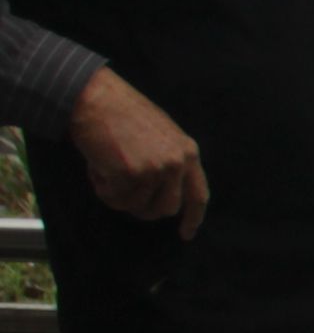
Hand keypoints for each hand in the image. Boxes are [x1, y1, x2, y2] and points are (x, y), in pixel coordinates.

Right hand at [67, 69, 206, 238]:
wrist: (96, 97)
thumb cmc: (121, 113)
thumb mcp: (160, 134)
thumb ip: (168, 160)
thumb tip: (163, 192)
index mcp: (188, 153)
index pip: (198, 195)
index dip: (192, 218)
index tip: (186, 234)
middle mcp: (177, 163)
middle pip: (165, 209)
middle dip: (143, 209)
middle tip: (122, 194)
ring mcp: (155, 170)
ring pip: (136, 206)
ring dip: (117, 195)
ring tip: (107, 168)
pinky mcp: (131, 175)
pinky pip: (114, 199)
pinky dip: (102, 188)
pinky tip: (98, 165)